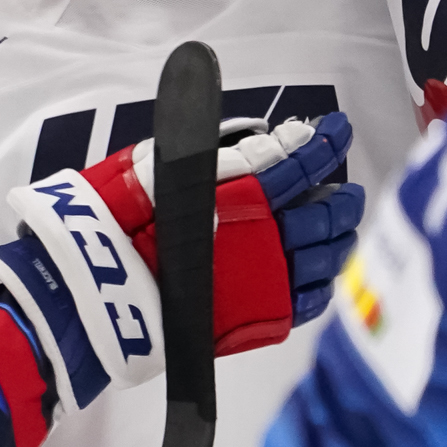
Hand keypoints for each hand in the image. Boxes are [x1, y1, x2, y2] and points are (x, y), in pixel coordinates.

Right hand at [82, 113, 363, 352]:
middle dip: (342, 197)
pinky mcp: (263, 316)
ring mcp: (270, 278)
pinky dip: (323, 282)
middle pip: (326, 211)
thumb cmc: (125, 218)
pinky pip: (310, 299)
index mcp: (247, 191)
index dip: (328, 141)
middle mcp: (268, 234)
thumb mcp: (166, 164)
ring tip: (343, 227)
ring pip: (326, 255)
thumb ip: (225, 153)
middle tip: (346, 191)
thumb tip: (273, 141)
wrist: (101, 287)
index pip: (304, 160)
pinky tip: (323, 272)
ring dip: (341, 237)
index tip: (338, 129)